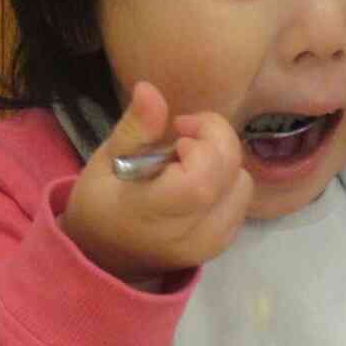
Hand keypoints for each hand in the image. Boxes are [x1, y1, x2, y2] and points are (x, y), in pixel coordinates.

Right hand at [61, 81, 252, 279]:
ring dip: (223, 162)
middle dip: (215, 140)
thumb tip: (150, 89)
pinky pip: (241, 200)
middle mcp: (189, 235)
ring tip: (188, 162)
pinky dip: (227, 181)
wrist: (108, 256)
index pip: (202, 180)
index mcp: (153, 215)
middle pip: (230, 175)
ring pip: (243, 185)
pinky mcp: (223, 246)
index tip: (178, 130)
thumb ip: (135, 128)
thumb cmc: (102, 203)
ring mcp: (210, 245)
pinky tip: (198, 181)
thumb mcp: (105, 161)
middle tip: (184, 137)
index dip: (202, 143)